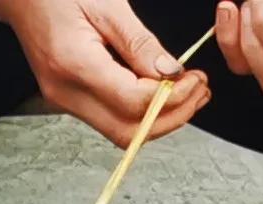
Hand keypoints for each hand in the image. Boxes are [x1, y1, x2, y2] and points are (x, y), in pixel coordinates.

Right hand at [0, 0, 209, 145]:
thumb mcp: (106, 5)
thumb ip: (139, 42)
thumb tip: (171, 72)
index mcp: (74, 65)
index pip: (132, 102)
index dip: (171, 97)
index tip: (193, 79)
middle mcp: (66, 92)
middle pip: (128, 131)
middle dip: (171, 118)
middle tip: (198, 93)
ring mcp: (65, 101)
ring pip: (121, 132)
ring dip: (160, 119)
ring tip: (187, 92)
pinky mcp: (70, 100)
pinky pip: (111, 118)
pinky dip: (142, 112)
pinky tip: (160, 92)